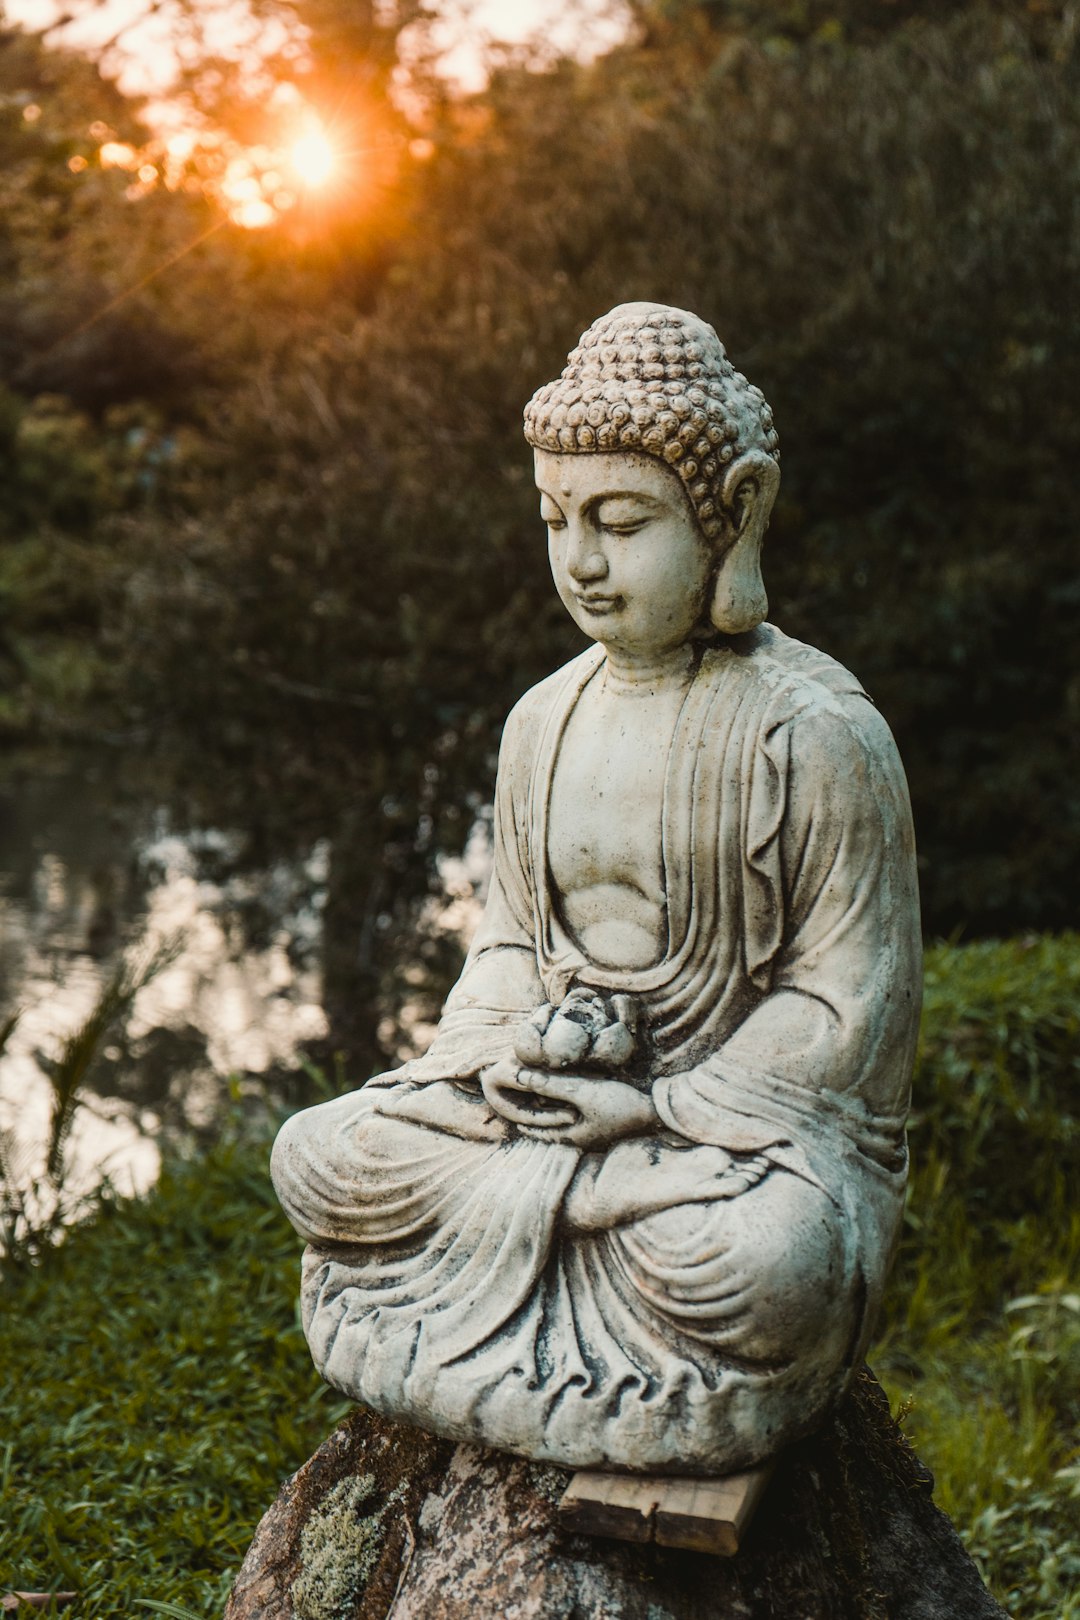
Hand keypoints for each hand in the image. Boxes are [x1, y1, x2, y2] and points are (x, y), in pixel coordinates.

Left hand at [481, 1060, 658, 1149]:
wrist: (657, 1111)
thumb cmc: (620, 1104)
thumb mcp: (583, 1091)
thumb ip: (550, 1084)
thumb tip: (520, 1075)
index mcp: (569, 1137)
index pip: (532, 1125)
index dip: (516, 1111)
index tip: (501, 1098)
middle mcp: (577, 1138)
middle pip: (543, 1126)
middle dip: (527, 1111)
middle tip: (509, 1096)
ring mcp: (589, 1132)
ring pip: (557, 1121)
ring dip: (544, 1106)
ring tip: (529, 1090)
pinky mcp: (600, 1122)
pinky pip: (572, 1115)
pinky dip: (561, 1104)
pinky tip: (560, 1091)